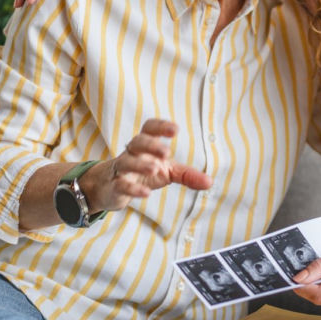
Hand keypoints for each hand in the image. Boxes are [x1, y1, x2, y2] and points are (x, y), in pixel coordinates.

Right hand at [79, 119, 210, 212]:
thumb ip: (187, 175)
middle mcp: (132, 153)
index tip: (175, 130)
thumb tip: (210, 182)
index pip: (149, 128)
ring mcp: (121, 169)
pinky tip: (145, 193)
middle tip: (166, 153)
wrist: (110, 189)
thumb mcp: (167, 172)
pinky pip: (121, 185)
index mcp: (145, 145)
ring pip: (126, 162)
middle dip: (151, 145)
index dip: (160, 126)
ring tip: (155, 169)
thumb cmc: (143, 174)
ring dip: (140, 165)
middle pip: (137, 141)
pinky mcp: (114, 186)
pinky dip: (133, 188)